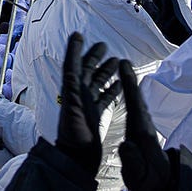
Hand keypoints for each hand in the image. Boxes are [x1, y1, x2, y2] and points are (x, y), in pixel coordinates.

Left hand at [55, 33, 121, 175]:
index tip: (81, 35)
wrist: (77, 156)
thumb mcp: (72, 96)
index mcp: (71, 88)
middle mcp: (78, 95)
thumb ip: (73, 70)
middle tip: (106, 46)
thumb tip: (74, 40)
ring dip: (106, 72)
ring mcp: (87, 105)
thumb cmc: (73, 128)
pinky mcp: (95, 116)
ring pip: (97, 84)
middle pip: (87, 71)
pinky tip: (120, 85)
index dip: (76, 49)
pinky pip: (104, 99)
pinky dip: (112, 90)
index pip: (74, 63)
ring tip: (118, 62)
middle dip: (95, 58)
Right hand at [116, 60, 174, 190]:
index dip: (129, 85)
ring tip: (123, 69)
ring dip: (130, 85)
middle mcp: (145, 127)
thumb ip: (133, 160)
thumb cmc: (148, 181)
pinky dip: (131, 95)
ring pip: (137, 101)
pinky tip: (127, 91)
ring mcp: (145, 129)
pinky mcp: (143, 132)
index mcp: (142, 134)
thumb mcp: (139, 174)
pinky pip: (135, 108)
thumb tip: (127, 144)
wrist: (161, 186)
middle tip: (123, 62)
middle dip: (130, 80)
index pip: (135, 105)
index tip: (125, 67)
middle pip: (137, 98)